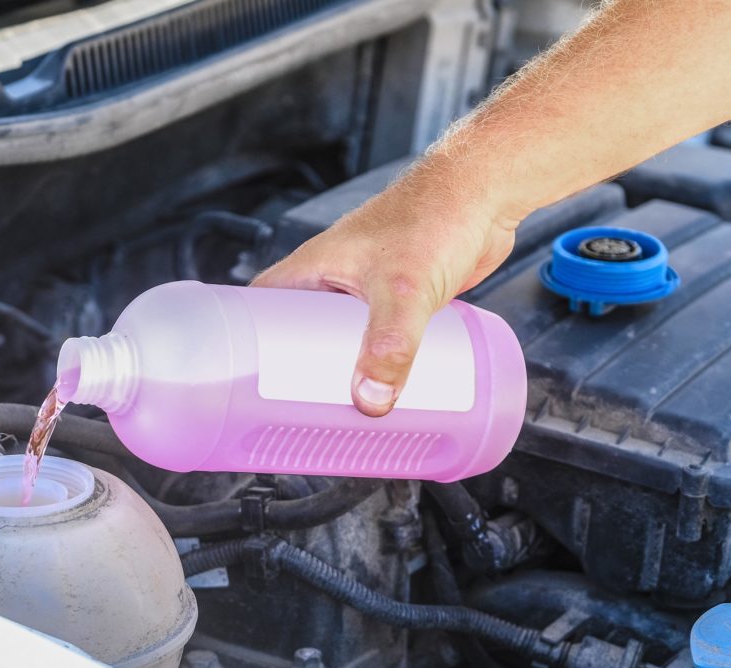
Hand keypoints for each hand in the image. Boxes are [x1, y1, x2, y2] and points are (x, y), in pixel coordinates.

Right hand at [252, 157, 521, 416]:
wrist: (484, 194)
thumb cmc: (435, 214)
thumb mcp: (403, 288)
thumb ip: (389, 345)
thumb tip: (371, 399)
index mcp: (312, 268)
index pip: (258, 308)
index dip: (247, 345)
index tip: (246, 382)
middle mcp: (334, 279)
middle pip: (298, 332)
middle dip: (299, 371)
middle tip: (299, 410)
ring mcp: (368, 289)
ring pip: (341, 338)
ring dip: (343, 368)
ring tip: (344, 409)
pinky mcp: (402, 298)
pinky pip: (378, 337)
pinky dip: (379, 361)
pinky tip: (390, 386)